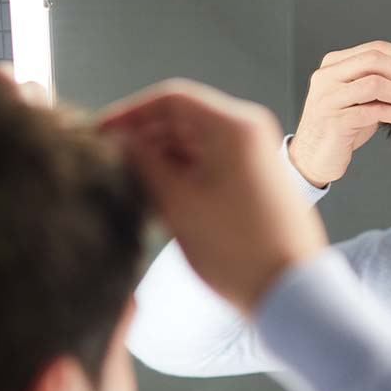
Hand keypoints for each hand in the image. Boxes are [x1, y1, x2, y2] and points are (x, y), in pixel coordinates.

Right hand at [99, 79, 328, 314]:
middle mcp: (247, 134)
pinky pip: (208, 167)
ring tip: (126, 185)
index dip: (129, 113)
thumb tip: (119, 142)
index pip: (170, 99)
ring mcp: (252, 160)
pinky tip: (154, 200)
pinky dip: (180, 177)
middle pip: (182, 121)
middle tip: (107, 161)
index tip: (100, 133)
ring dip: (159, 161)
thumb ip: (143, 165)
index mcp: (233, 126)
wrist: (289, 291)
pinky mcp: (252, 185)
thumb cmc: (238, 249)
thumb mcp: (178, 204)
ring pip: (193, 146)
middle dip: (143, 139)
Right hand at [290, 41, 390, 187]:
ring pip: (375, 83)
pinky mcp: (335, 121)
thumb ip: (376, 80)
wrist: (313, 157)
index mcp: (333, 64)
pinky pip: (375, 111)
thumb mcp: (357, 97)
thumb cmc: (340, 127)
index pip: (375, 49)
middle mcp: (327, 77)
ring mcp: (328, 98)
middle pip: (375, 60)